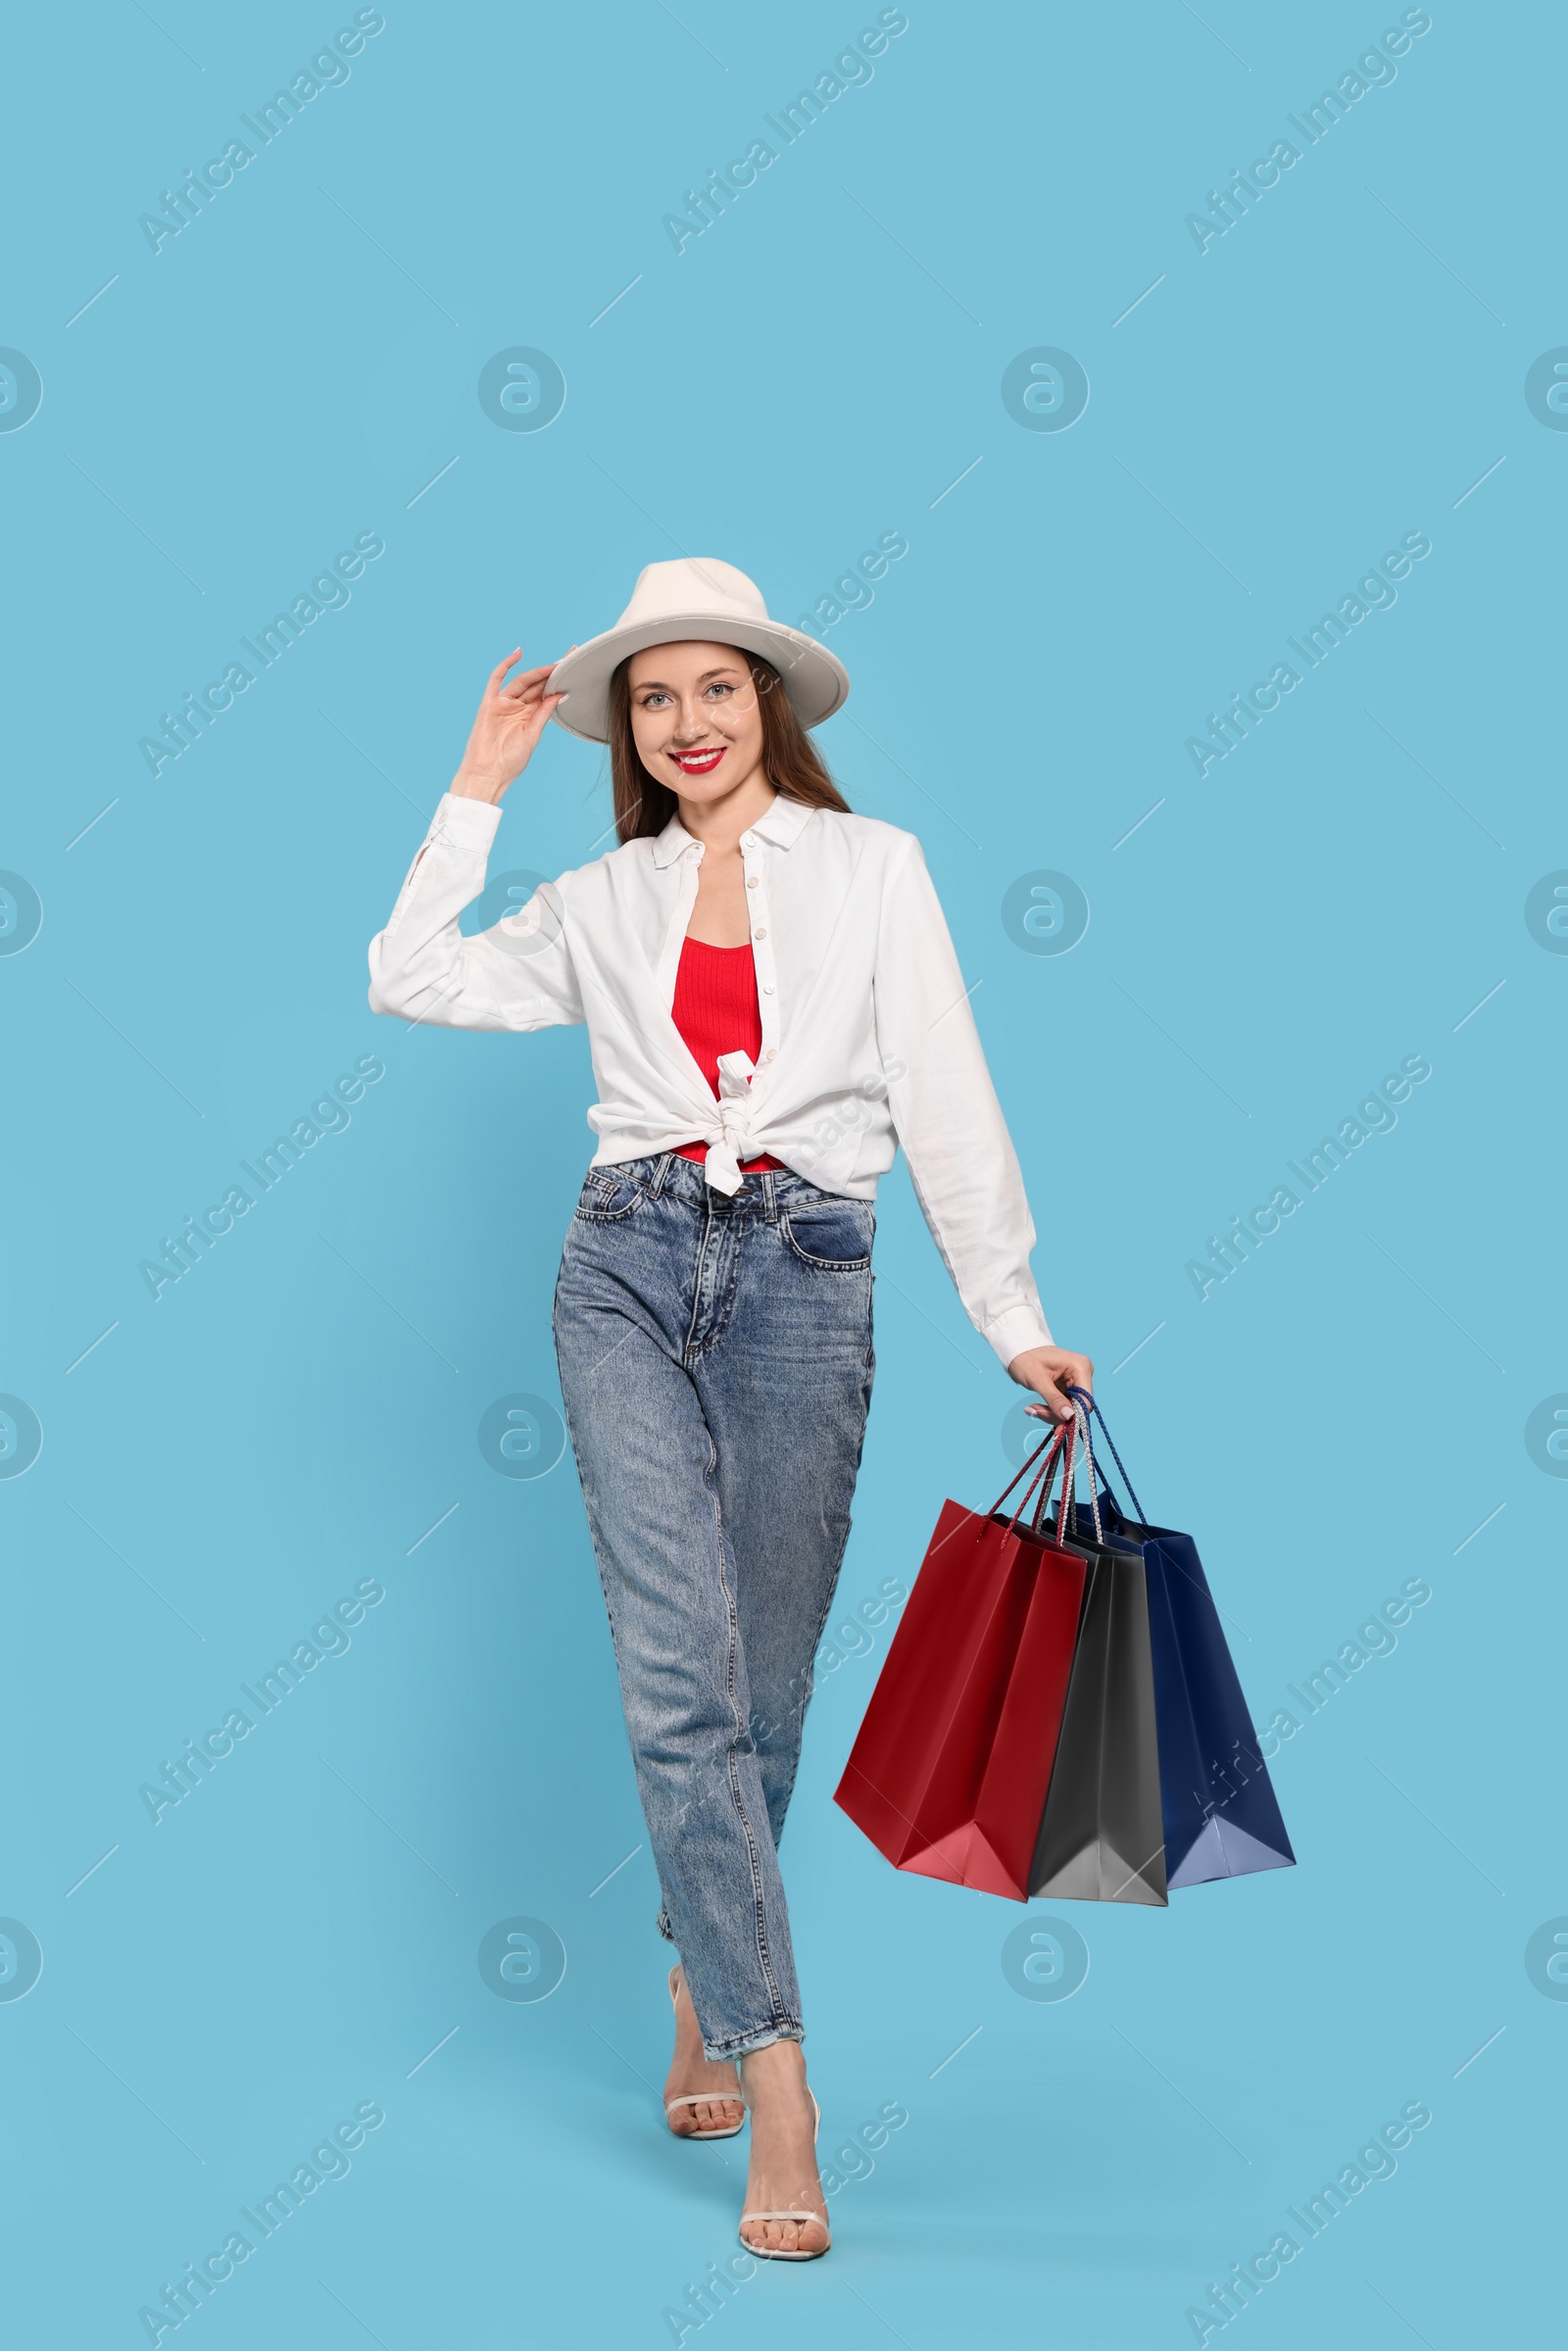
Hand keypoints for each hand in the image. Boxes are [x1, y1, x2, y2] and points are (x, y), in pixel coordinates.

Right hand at [450, 648, 574, 803]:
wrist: (488, 774)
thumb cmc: (510, 761)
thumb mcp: (533, 735)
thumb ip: (544, 713)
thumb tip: (561, 694)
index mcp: (531, 715)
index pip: (547, 692)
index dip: (559, 680)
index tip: (575, 667)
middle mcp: (518, 707)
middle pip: (537, 684)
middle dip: (553, 671)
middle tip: (571, 658)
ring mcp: (503, 703)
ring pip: (523, 681)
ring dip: (539, 671)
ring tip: (557, 663)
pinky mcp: (489, 703)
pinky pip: (496, 679)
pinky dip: (506, 665)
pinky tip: (518, 653)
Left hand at [1006, 1344, 1093, 1425]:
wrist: (1019, 1350)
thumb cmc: (1026, 1359)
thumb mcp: (1038, 1380)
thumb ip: (1054, 1399)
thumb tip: (1069, 1416)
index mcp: (1081, 1367)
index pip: (1086, 1401)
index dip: (1073, 1415)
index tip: (1053, 1421)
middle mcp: (1083, 1374)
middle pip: (1078, 1407)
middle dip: (1056, 1414)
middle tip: (1035, 1412)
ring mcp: (1077, 1381)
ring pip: (1070, 1409)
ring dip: (1051, 1413)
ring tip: (1032, 1409)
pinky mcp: (1069, 1388)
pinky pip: (1064, 1406)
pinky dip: (1050, 1410)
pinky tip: (1036, 1407)